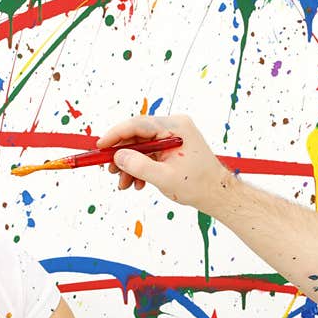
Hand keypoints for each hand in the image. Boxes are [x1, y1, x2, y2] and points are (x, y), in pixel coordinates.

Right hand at [97, 114, 231, 211]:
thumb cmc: (198, 185)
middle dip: (122, 155)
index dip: (116, 135)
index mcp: (175, 127)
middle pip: (137, 135)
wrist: (216, 194)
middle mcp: (174, 127)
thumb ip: (139, 166)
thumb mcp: (164, 177)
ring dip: (130, 165)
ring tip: (124, 184)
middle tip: (110, 171)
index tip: (100, 146)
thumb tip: (117, 156)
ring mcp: (172, 136)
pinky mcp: (171, 147)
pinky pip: (148, 153)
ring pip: (141, 146)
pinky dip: (140, 167)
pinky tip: (137, 183)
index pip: (138, 124)